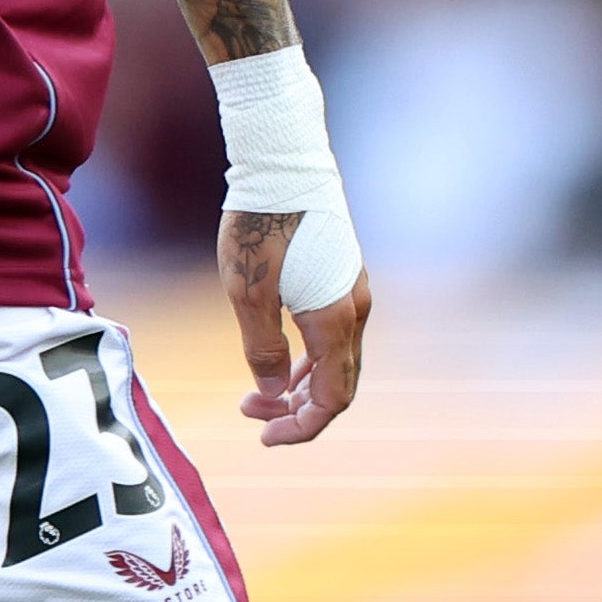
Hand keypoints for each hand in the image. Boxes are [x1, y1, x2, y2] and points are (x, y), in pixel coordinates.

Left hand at [222, 210, 370, 447]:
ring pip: (338, 361)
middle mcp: (355, 311)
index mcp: (334, 321)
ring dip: (302, 386)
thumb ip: (261, 348)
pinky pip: (335, 336)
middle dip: (299, 411)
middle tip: (252, 417)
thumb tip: (270, 394)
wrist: (284, 165)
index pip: (333, 399)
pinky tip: (281, 363)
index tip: (264, 436)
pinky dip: (309, 360)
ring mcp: (354, 292)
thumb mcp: (247, 293)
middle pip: (339, 385)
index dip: (302, 428)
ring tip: (258, 396)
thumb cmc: (260, 224)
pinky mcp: (344, 278)